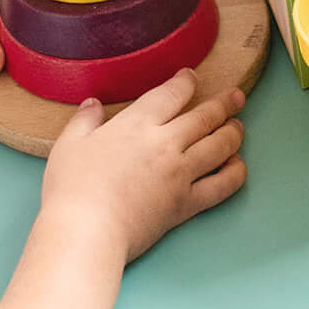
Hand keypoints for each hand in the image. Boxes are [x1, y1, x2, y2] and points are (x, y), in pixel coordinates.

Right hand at [40, 72, 246, 262]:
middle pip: (206, 116)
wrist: (87, 231)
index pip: (173, 93)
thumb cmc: (72, 188)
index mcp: (139, 123)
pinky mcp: (186, 204)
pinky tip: (237, 166)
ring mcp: (180, 173)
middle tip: (237, 96)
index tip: (192, 77)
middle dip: (225, 103)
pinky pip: (221, 186)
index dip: (186, 81)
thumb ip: (84, 121)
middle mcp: (166, 143)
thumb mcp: (69, 145)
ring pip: (220, 145)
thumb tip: (93, 104)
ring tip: (239, 126)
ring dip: (234, 133)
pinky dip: (235, 174)